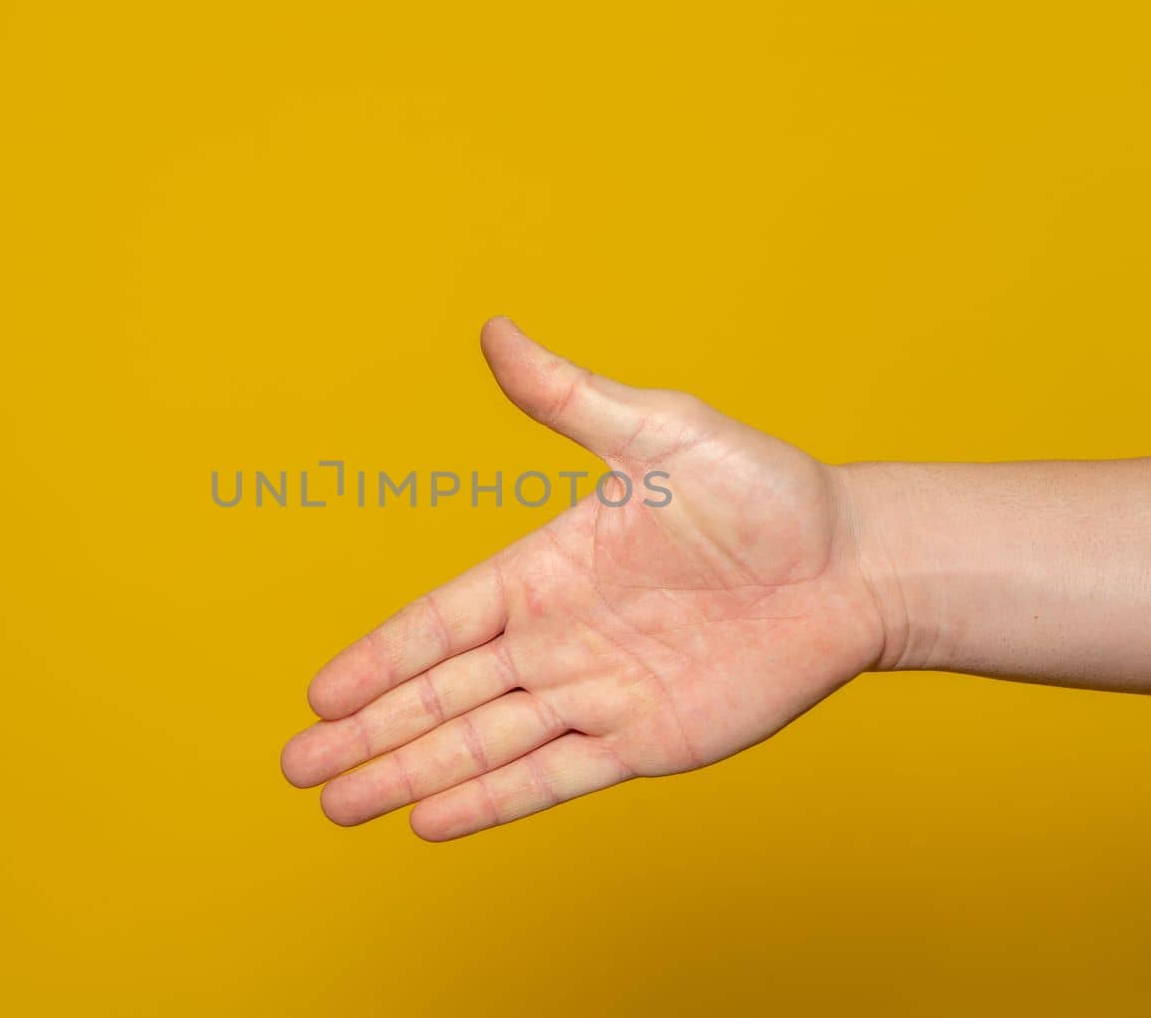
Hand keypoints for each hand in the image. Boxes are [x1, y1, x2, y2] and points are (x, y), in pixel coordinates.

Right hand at [282, 318, 886, 839]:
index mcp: (544, 568)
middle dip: (367, 731)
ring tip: (338, 806)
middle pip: (442, 693)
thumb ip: (570, 398)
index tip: (318, 693)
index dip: (378, 657)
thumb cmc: (761, 491)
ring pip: (482, 743)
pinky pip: (553, 776)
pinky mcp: (645, 740)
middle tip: (295, 768)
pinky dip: (491, 802)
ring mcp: (597, 693)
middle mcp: (556, 637)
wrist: (854, 565)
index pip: (440, 621)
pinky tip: (431, 822)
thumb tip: (494, 329)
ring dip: (408, 774)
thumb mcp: (661, 433)